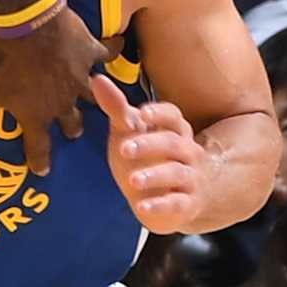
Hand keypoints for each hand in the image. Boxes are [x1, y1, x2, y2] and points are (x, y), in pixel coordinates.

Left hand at [0, 0, 102, 172]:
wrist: (26, 19)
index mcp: (36, 115)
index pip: (39, 146)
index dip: (39, 159)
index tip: (41, 171)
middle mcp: (62, 101)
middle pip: (72, 122)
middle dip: (71, 128)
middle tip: (72, 130)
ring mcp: (80, 76)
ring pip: (93, 94)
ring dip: (93, 97)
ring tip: (96, 97)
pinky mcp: (89, 50)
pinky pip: (104, 55)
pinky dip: (106, 54)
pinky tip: (111, 51)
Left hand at [93, 72, 214, 230]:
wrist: (167, 198)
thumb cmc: (148, 157)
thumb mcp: (129, 132)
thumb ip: (116, 108)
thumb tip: (96, 78)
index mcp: (175, 130)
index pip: (174, 116)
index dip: (160, 114)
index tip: (143, 113)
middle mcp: (188, 152)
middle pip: (174, 143)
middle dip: (150, 144)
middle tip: (124, 148)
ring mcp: (190, 179)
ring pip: (177, 173)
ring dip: (155, 175)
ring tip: (133, 180)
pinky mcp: (186, 204)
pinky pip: (177, 204)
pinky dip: (160, 205)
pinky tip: (142, 208)